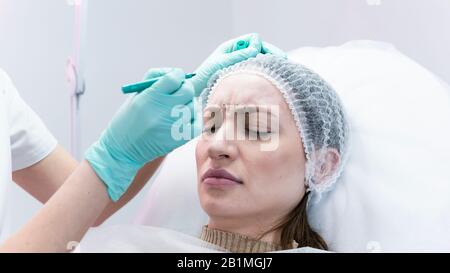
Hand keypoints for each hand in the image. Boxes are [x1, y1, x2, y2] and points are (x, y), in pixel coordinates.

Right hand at [85, 68, 198, 200]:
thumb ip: (156, 79)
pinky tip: (186, 117)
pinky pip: (197, 124)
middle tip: (180, 91)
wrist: (123, 149)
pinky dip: (194, 119)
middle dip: (185, 88)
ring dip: (188, 104)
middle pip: (187, 91)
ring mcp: (172, 126)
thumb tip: (177, 73)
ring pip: (193, 107)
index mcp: (149, 97)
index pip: (174, 78)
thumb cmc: (129, 119)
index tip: (176, 78)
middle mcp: (162, 111)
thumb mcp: (136, 95)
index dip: (177, 75)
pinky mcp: (178, 139)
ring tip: (178, 107)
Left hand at [190, 33, 285, 95]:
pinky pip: (258, 74)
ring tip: (281, 72)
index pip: (254, 40)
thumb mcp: (221, 63)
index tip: (267, 56)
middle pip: (261, 50)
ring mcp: (242, 66)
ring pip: (262, 62)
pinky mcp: (244, 78)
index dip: (262, 46)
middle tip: (284, 61)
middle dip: (272, 55)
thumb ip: (238, 55)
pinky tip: (272, 81)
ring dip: (270, 65)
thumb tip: (256, 49)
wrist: (197, 91)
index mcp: (233, 47)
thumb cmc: (205, 76)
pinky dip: (265, 75)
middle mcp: (239, 54)